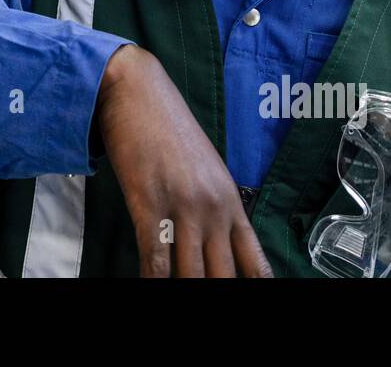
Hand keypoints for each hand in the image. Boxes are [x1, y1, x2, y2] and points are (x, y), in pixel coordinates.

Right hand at [93, 44, 272, 277]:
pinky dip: (153, 280)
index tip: (252, 298)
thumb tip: (212, 241)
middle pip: (222, 276)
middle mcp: (214, 208)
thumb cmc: (166, 125)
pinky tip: (148, 286)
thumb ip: (212, 205)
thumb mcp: (204, 167)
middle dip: (215, 291)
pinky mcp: (150, 204)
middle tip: (210, 302)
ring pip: (191, 274)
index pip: (254, 263)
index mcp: (231, 200)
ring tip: (176, 296)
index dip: (255, 286)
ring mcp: (183, 207)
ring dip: (184, 288)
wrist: (135, 89)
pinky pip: (156, 259)